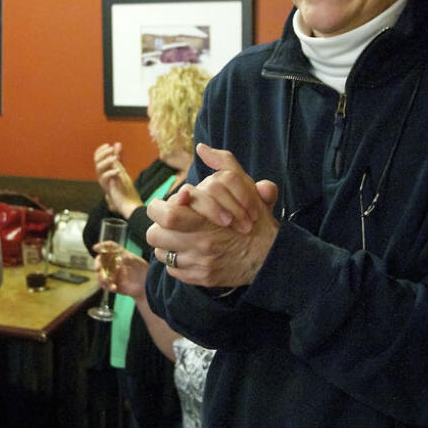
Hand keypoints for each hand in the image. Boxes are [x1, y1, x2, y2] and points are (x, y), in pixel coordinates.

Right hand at [93, 142, 139, 217]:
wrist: (128, 204)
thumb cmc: (125, 188)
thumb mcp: (122, 170)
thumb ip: (118, 158)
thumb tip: (117, 143)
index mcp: (105, 171)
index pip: (97, 158)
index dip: (101, 151)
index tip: (108, 145)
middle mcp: (102, 176)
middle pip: (96, 162)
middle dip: (102, 154)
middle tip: (110, 149)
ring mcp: (104, 182)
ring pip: (98, 169)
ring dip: (106, 161)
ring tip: (115, 158)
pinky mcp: (107, 188)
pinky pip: (104, 178)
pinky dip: (110, 173)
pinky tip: (117, 171)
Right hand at [93, 246, 148, 299]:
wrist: (146, 286)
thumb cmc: (143, 271)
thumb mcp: (137, 262)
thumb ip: (129, 259)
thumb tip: (121, 257)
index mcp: (118, 255)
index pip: (108, 248)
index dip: (101, 246)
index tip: (96, 248)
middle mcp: (113, 263)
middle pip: (100, 261)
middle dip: (97, 264)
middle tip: (97, 268)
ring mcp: (112, 274)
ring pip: (100, 274)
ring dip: (100, 277)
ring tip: (106, 280)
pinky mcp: (112, 284)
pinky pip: (105, 285)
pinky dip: (107, 286)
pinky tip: (114, 287)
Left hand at [145, 147, 279, 288]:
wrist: (272, 257)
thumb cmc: (255, 220)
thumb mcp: (244, 187)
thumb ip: (224, 164)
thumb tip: (202, 147)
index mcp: (205, 222)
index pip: (165, 215)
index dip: (159, 208)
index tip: (165, 206)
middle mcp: (199, 245)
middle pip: (155, 236)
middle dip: (158, 227)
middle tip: (168, 223)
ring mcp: (199, 265)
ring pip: (162, 254)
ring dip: (166, 245)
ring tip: (179, 237)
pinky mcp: (201, 279)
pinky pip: (174, 271)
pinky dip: (177, 262)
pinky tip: (189, 253)